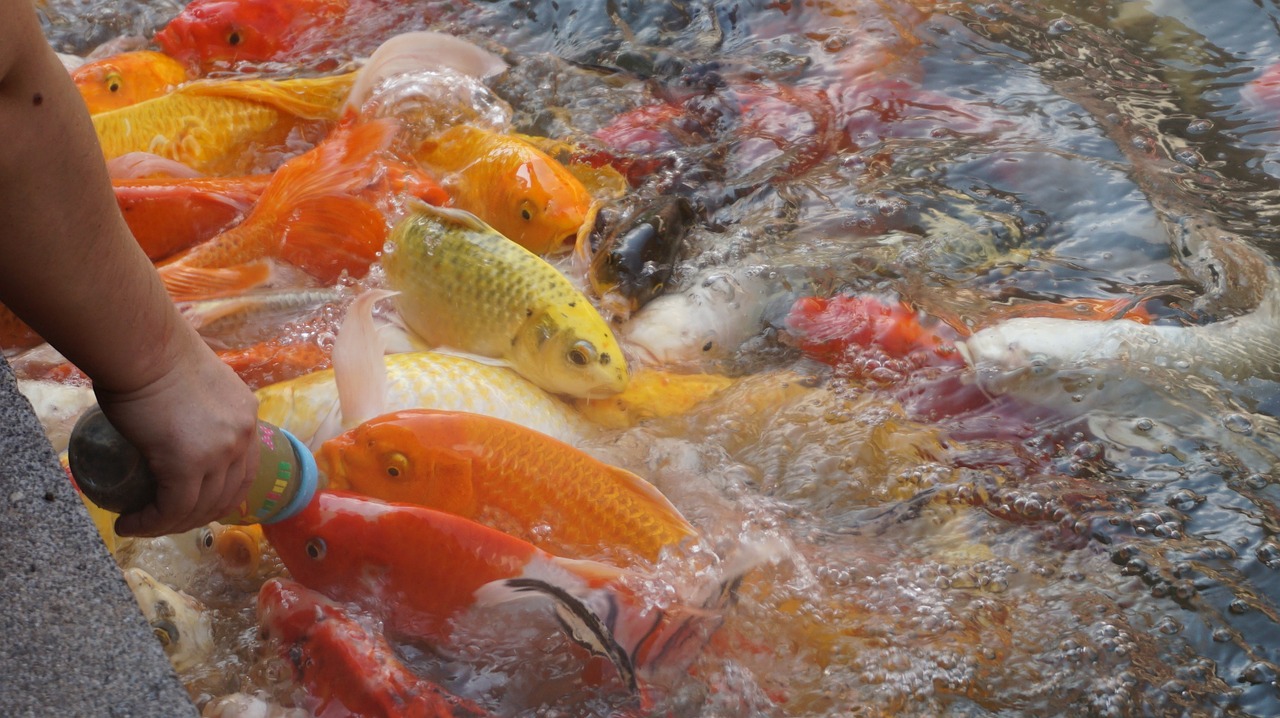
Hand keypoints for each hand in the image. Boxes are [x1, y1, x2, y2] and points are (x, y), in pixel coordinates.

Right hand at [97, 332, 259, 536]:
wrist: (142, 346)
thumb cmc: (155, 355)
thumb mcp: (198, 384)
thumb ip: (202, 408)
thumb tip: (178, 425)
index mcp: (247, 416)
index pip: (244, 472)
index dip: (220, 497)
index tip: (192, 507)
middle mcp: (243, 435)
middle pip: (226, 495)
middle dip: (195, 517)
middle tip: (162, 521)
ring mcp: (220, 451)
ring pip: (199, 507)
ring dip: (170, 524)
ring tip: (141, 524)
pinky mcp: (187, 463)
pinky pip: (171, 508)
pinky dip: (150, 522)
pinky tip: (130, 524)